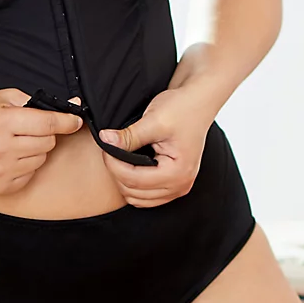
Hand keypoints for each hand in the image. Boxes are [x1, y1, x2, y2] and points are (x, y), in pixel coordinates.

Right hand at [0, 88, 83, 196]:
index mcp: (0, 123)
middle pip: (47, 142)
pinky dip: (24, 165)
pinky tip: (7, 157)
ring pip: (40, 159)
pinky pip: (29, 175)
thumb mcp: (0, 98)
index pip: (47, 124)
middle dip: (44, 133)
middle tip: (25, 127)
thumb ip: (36, 101)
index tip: (75, 120)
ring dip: (34, 149)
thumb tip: (72, 105)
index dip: (66, 121)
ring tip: (13, 142)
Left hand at [97, 83, 216, 208]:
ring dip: (124, 181)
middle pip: (134, 193)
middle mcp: (181, 185)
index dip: (113, 164)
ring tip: (119, 156)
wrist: (198, 103)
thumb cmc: (182, 109)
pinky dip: (134, 185)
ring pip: (138, 199)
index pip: (134, 180)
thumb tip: (105, 141)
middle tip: (110, 149)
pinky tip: (129, 165)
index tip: (105, 146)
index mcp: (178, 172)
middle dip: (117, 172)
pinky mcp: (174, 184)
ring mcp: (178, 187)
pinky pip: (147, 196)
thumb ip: (129, 136)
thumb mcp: (153, 120)